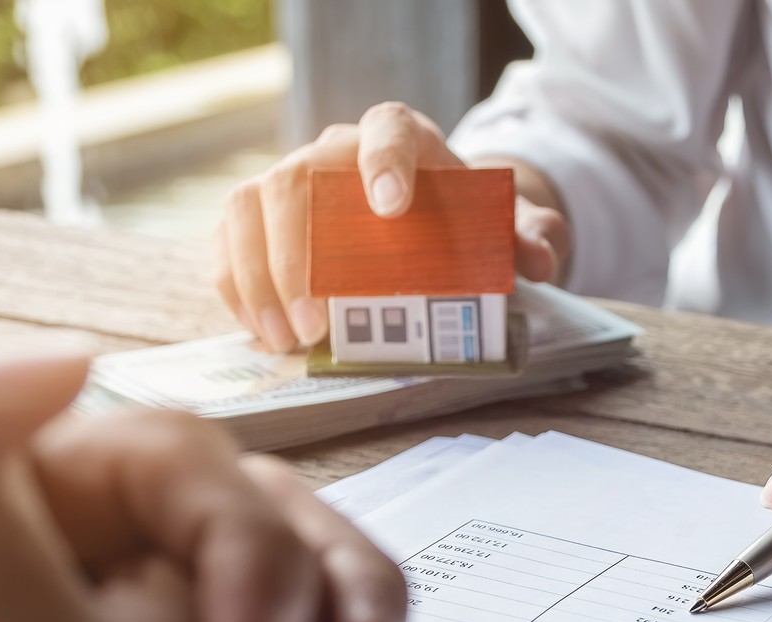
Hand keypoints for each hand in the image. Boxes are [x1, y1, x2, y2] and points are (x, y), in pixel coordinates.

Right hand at [215, 101, 568, 352]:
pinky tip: (262, 332)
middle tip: (319, 324)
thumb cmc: (456, 217)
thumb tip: (541, 259)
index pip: (389, 132)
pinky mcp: (257, 212)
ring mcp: (289, 176)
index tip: (392, 207)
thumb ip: (529, 236)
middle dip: (303, 254)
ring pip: (253, 205)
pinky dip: (237, 285)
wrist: (415, 209)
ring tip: (289, 339)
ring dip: (262, 278)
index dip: (385, 163)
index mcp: (401, 137)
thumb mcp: (501, 225)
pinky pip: (230, 237)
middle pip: (301, 177)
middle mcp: (335, 148)